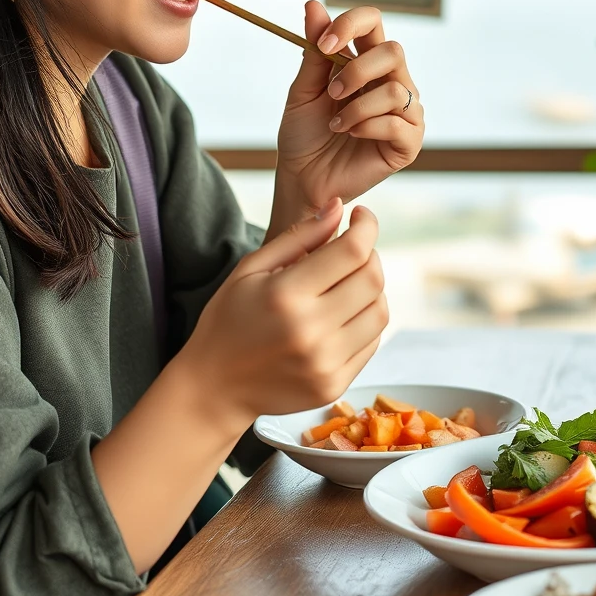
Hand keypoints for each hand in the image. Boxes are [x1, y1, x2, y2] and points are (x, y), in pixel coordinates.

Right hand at [180, 199, 387, 421]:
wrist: (215, 388)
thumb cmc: (230, 320)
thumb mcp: (251, 268)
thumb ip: (299, 235)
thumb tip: (339, 207)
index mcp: (286, 295)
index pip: (353, 250)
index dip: (366, 226)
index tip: (360, 216)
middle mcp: (311, 331)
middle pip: (372, 278)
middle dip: (370, 254)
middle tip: (352, 250)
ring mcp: (325, 363)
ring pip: (380, 311)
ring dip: (372, 288)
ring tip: (348, 283)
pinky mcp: (334, 385)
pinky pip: (372, 341)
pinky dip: (366, 320)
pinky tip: (343, 314)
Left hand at [272, 2, 423, 218]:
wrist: (303, 179)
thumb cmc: (304, 134)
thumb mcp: (303, 89)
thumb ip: (314, 50)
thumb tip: (312, 4)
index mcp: (366, 62)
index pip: (374, 22)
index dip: (351, 24)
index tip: (324, 43)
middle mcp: (392, 81)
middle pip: (394, 51)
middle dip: (358, 69)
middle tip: (331, 93)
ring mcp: (405, 111)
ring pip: (397, 89)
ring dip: (357, 107)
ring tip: (336, 124)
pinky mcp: (409, 142)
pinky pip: (400, 122)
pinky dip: (368, 126)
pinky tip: (351, 135)